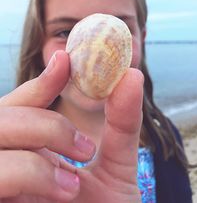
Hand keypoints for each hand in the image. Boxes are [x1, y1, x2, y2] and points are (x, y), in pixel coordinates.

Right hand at [0, 50, 142, 202]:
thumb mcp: (116, 166)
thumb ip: (122, 123)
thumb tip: (130, 75)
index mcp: (34, 147)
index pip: (22, 104)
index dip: (40, 81)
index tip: (66, 60)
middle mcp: (10, 159)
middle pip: (1, 119)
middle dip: (41, 124)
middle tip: (82, 146)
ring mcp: (3, 183)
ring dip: (32, 159)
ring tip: (72, 185)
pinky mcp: (1, 200)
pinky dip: (24, 174)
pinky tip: (61, 194)